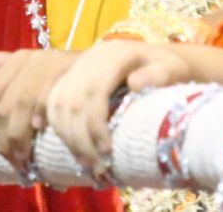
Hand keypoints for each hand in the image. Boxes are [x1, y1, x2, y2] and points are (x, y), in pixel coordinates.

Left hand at [0, 47, 77, 169]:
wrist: (110, 65)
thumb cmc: (67, 74)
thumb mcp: (33, 69)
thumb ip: (1, 67)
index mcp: (20, 58)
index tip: (2, 139)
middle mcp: (34, 58)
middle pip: (5, 106)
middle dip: (6, 140)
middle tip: (15, 159)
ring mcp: (54, 64)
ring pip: (22, 105)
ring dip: (22, 138)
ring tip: (26, 157)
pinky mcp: (74, 75)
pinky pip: (49, 100)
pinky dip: (42, 119)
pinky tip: (43, 132)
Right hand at [45, 41, 222, 174]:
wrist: (160, 59)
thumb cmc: (171, 69)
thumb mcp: (174, 68)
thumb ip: (161, 73)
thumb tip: (134, 84)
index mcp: (115, 54)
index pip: (94, 92)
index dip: (95, 125)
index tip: (107, 152)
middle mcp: (91, 58)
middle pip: (73, 102)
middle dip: (80, 139)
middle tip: (97, 168)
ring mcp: (78, 66)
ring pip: (58, 103)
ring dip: (66, 136)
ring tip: (85, 163)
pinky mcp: (70, 75)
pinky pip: (51, 98)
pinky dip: (47, 118)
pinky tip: (50, 136)